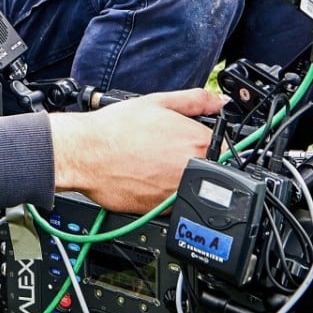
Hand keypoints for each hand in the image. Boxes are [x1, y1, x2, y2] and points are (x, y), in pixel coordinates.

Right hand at [49, 88, 222, 212]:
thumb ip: (196, 100)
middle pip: (211, 169)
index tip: (198, 142)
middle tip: (169, 151)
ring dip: (180, 177)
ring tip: (155, 163)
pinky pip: (173, 203)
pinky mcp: (161, 211)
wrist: (86, 154)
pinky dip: (164, 192)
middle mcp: (192, 170)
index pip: (226, 146)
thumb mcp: (159, 102)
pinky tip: (146, 177)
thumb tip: (220, 102)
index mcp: (198, 142)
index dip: (212, 142)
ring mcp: (177, 193)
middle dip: (196, 160)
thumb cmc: (116, 129)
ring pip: (192, 187)